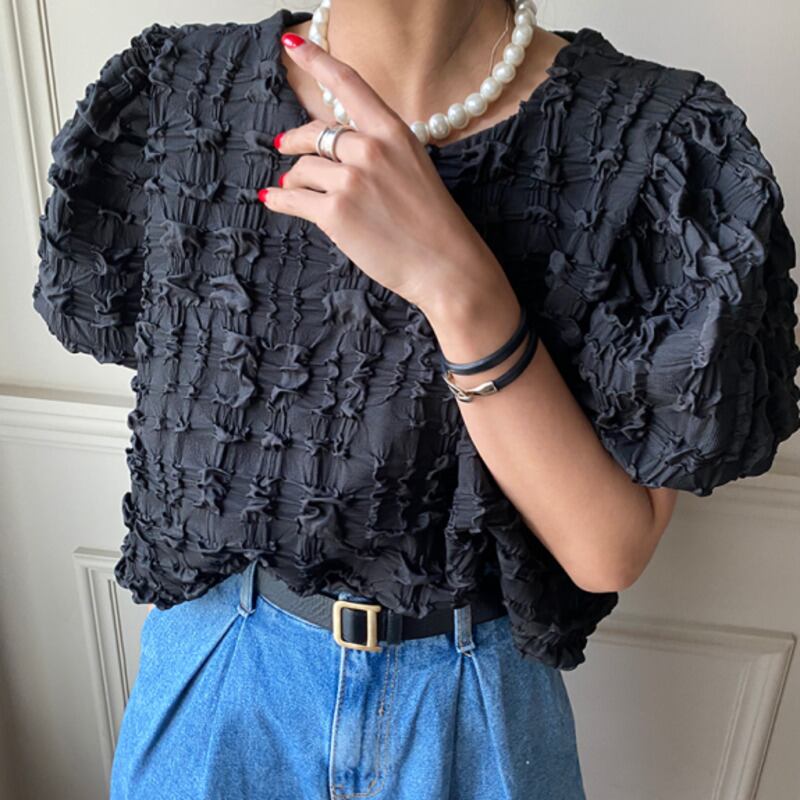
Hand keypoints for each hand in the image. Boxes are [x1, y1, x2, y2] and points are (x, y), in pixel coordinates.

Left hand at [259, 32, 505, 314]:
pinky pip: (292, 198)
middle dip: (294, 142)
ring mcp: (351, 180)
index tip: (292, 44)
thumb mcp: (413, 167)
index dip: (317, 61)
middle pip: (314, 134)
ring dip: (293, 180)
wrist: (445, 265)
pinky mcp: (335, 212)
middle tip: (284, 147)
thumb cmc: (432, 222)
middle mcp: (370, 148)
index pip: (349, 85)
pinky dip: (279, 199)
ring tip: (294, 189)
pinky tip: (272, 198)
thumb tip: (332, 148)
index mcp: (393, 131)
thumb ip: (378, 148)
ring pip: (301, 170)